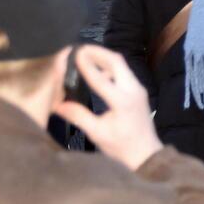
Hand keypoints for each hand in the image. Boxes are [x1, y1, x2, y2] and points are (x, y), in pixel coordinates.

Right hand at [56, 45, 163, 170]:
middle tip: (80, 48)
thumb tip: (57, 105)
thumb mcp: (97, 133)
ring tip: (86, 55)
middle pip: (117, 62)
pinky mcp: (138, 92)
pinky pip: (124, 73)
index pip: (102, 78)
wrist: (146, 155)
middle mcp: (133, 90)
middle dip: (98, 52)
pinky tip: (98, 71)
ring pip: (122, 65)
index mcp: (123, 101)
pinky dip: (111, 67)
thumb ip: (78, 116)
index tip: (75, 53)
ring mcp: (138, 89)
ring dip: (105, 58)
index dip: (87, 65)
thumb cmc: (122, 147)